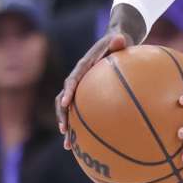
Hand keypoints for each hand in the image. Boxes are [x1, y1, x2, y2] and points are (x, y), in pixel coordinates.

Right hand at [59, 30, 131, 147]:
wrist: (115, 40)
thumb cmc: (119, 42)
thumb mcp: (120, 39)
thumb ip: (118, 41)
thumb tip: (120, 38)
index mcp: (84, 65)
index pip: (73, 78)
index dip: (69, 90)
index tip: (67, 102)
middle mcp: (78, 77)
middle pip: (63, 97)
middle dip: (61, 114)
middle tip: (65, 130)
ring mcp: (80, 87)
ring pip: (67, 108)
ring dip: (66, 124)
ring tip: (69, 144)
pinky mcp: (86, 94)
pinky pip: (80, 111)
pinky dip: (80, 125)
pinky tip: (85, 142)